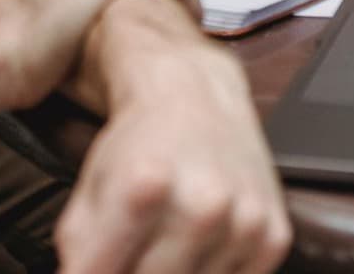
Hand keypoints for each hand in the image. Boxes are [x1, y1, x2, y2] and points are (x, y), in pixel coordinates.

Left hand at [56, 0, 291, 273]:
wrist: (196, 95)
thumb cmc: (139, 144)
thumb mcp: (89, 191)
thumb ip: (79, 252)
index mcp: (141, 190)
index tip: (97, 267)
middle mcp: (200, 206)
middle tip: (132, 253)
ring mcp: (243, 222)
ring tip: (166, 247)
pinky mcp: (273, 235)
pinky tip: (201, 247)